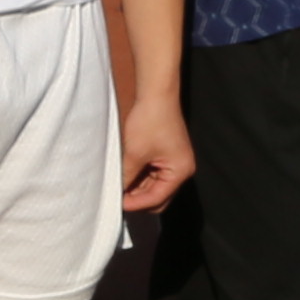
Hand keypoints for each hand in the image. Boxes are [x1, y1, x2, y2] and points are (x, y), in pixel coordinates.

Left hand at [119, 84, 193, 212]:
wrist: (156, 95)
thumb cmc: (150, 121)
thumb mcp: (134, 154)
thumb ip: (126, 177)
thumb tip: (116, 193)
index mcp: (180, 171)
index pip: (157, 198)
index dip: (136, 203)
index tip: (117, 204)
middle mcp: (182, 170)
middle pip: (159, 198)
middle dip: (139, 199)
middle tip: (118, 198)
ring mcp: (175, 163)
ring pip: (155, 187)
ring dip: (138, 188)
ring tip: (119, 185)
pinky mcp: (168, 157)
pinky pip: (153, 175)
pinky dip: (140, 178)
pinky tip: (125, 175)